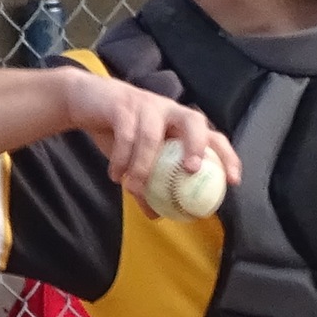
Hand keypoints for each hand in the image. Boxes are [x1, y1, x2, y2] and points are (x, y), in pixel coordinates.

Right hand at [59, 66, 241, 215]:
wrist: (82, 100)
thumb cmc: (118, 130)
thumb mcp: (135, 159)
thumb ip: (147, 185)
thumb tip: (157, 216)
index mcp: (179, 123)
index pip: (212, 135)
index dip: (227, 156)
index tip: (233, 181)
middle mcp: (168, 110)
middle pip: (194, 121)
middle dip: (197, 145)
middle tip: (191, 171)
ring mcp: (145, 105)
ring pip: (151, 135)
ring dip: (143, 165)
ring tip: (133, 188)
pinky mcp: (120, 105)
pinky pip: (125, 134)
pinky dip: (121, 158)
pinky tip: (115, 175)